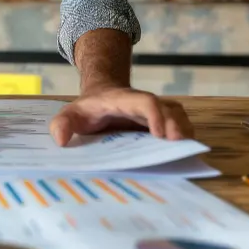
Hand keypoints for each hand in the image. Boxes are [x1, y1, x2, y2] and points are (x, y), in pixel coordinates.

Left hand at [49, 87, 193, 146]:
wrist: (99, 98)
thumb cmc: (87, 109)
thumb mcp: (69, 114)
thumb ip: (61, 123)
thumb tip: (61, 140)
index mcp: (123, 101)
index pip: (144, 101)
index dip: (155, 114)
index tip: (159, 134)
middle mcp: (143, 104)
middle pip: (167, 108)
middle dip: (176, 124)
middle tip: (180, 143)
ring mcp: (154, 112)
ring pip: (176, 114)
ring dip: (184, 129)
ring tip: (187, 148)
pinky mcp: (159, 122)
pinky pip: (177, 123)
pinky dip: (184, 134)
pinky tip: (184, 151)